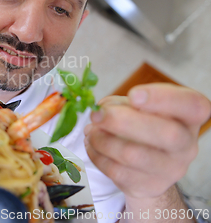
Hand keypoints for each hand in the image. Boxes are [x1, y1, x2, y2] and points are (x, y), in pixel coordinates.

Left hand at [84, 83, 210, 199]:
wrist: (147, 165)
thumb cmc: (143, 124)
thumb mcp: (140, 106)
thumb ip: (124, 103)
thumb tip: (101, 111)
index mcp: (190, 117)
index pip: (191, 105)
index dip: (162, 98)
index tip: (133, 95)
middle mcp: (187, 145)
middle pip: (166, 134)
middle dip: (122, 121)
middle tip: (96, 114)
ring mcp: (171, 170)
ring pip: (133, 155)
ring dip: (102, 140)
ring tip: (90, 131)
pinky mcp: (149, 187)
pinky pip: (117, 172)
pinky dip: (97, 156)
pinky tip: (92, 145)